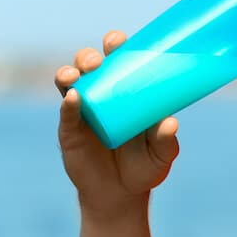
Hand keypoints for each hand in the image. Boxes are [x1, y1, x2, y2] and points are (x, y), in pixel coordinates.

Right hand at [56, 30, 180, 214]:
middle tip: (99, 60)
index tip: (119, 41)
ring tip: (77, 75)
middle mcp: (100, 95)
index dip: (115, 45)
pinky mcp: (70, 131)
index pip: (117, 60)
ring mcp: (82, 111)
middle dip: (89, 56)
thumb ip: (166, 140)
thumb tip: (171, 122)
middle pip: (89, 65)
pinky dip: (68, 104)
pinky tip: (73, 99)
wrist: (122, 195)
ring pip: (69, 82)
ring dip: (70, 72)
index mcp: (124, 90)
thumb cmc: (145, 166)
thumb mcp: (161, 154)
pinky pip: (66, 113)